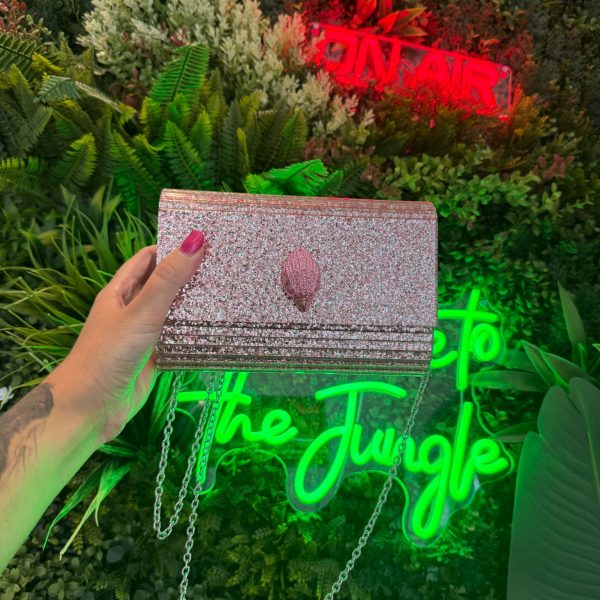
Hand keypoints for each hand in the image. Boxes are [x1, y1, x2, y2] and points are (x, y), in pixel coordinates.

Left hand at [46, 230, 206, 446]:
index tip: (203, 240)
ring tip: (227, 291)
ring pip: (173, 313)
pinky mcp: (154, 357)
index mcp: (120, 292)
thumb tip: (196, 239)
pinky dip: (194, 334)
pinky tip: (217, 328)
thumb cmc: (110, 354)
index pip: (148, 259)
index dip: (172, 246)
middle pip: (163, 284)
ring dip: (194, 305)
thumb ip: (168, 279)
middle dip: (189, 274)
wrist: (91, 408)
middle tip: (223, 265)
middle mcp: (131, 310)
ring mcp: (143, 335)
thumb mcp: (142, 312)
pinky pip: (178, 339)